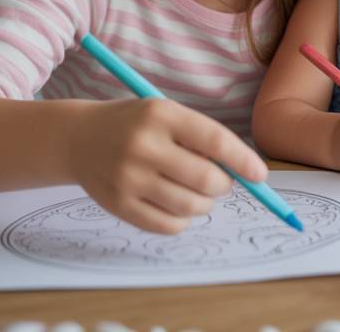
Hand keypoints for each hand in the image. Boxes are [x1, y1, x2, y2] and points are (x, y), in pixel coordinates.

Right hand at [68, 99, 267, 233]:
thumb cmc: (137, 125)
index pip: (214, 141)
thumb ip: (202, 139)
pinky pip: (168, 225)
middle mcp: (143, 145)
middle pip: (205, 179)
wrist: (79, 137)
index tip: (260, 174)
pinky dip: (183, 220)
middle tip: (221, 182)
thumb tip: (246, 172)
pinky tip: (176, 205)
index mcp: (161, 115)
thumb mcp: (166, 115)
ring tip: (198, 192)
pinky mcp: (117, 205)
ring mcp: (127, 178)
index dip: (243, 160)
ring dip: (205, 204)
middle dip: (224, 185)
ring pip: (190, 206)